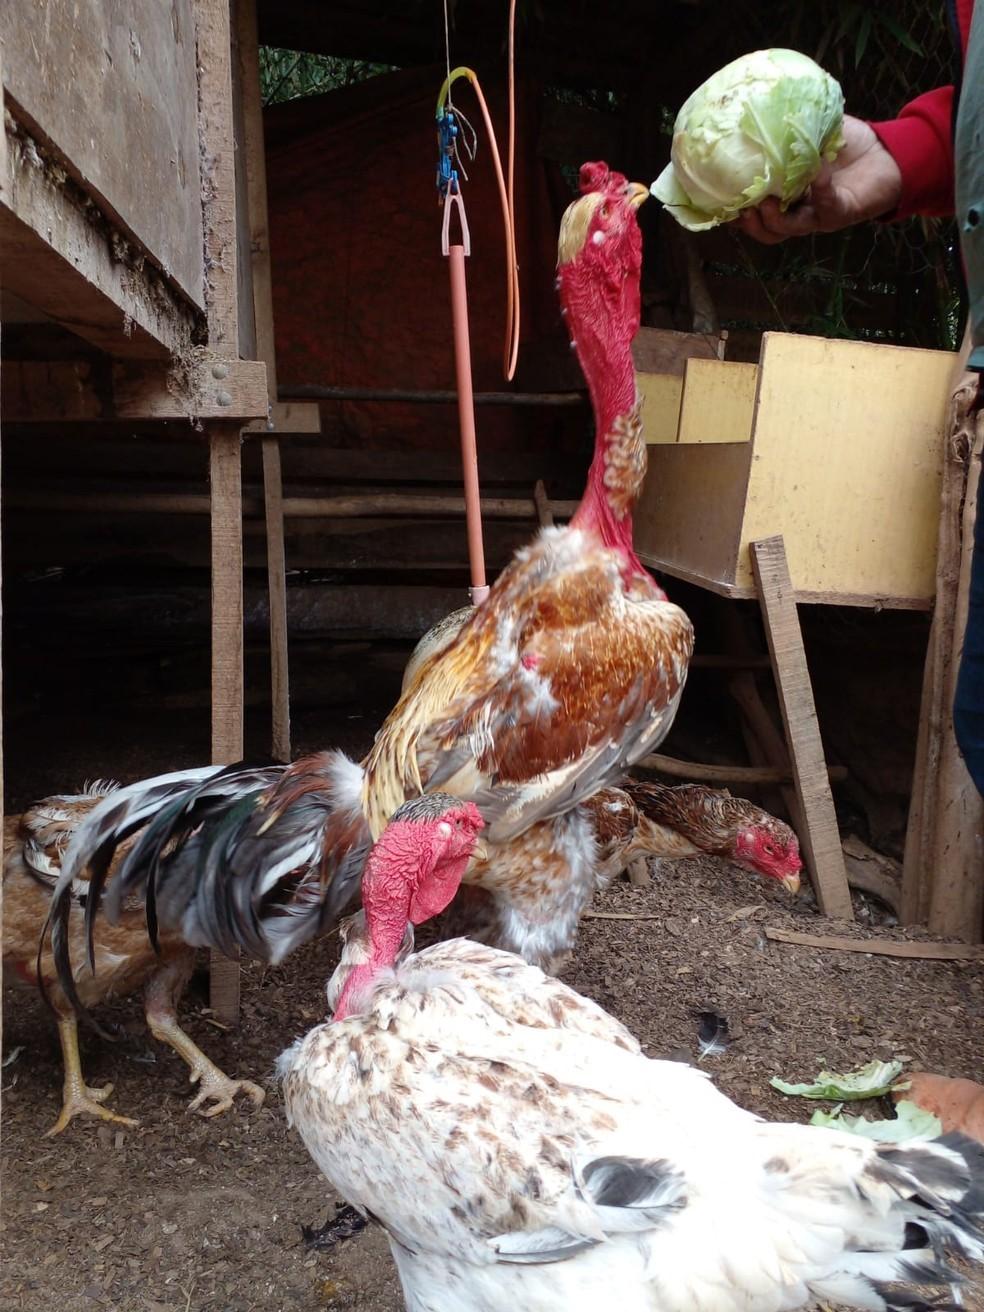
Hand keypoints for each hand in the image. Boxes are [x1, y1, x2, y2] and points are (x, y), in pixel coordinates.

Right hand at [733, 115, 902, 243]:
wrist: (887, 153)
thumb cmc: (847, 143)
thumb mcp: (812, 130)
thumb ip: (790, 126)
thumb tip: (762, 102)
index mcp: (787, 196)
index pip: (754, 213)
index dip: (735, 212)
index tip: (718, 200)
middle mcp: (800, 212)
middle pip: (767, 232)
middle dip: (750, 224)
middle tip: (740, 208)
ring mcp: (819, 216)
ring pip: (787, 230)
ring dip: (773, 220)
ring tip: (765, 203)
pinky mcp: (841, 212)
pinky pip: (825, 206)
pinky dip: (819, 190)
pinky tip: (816, 172)